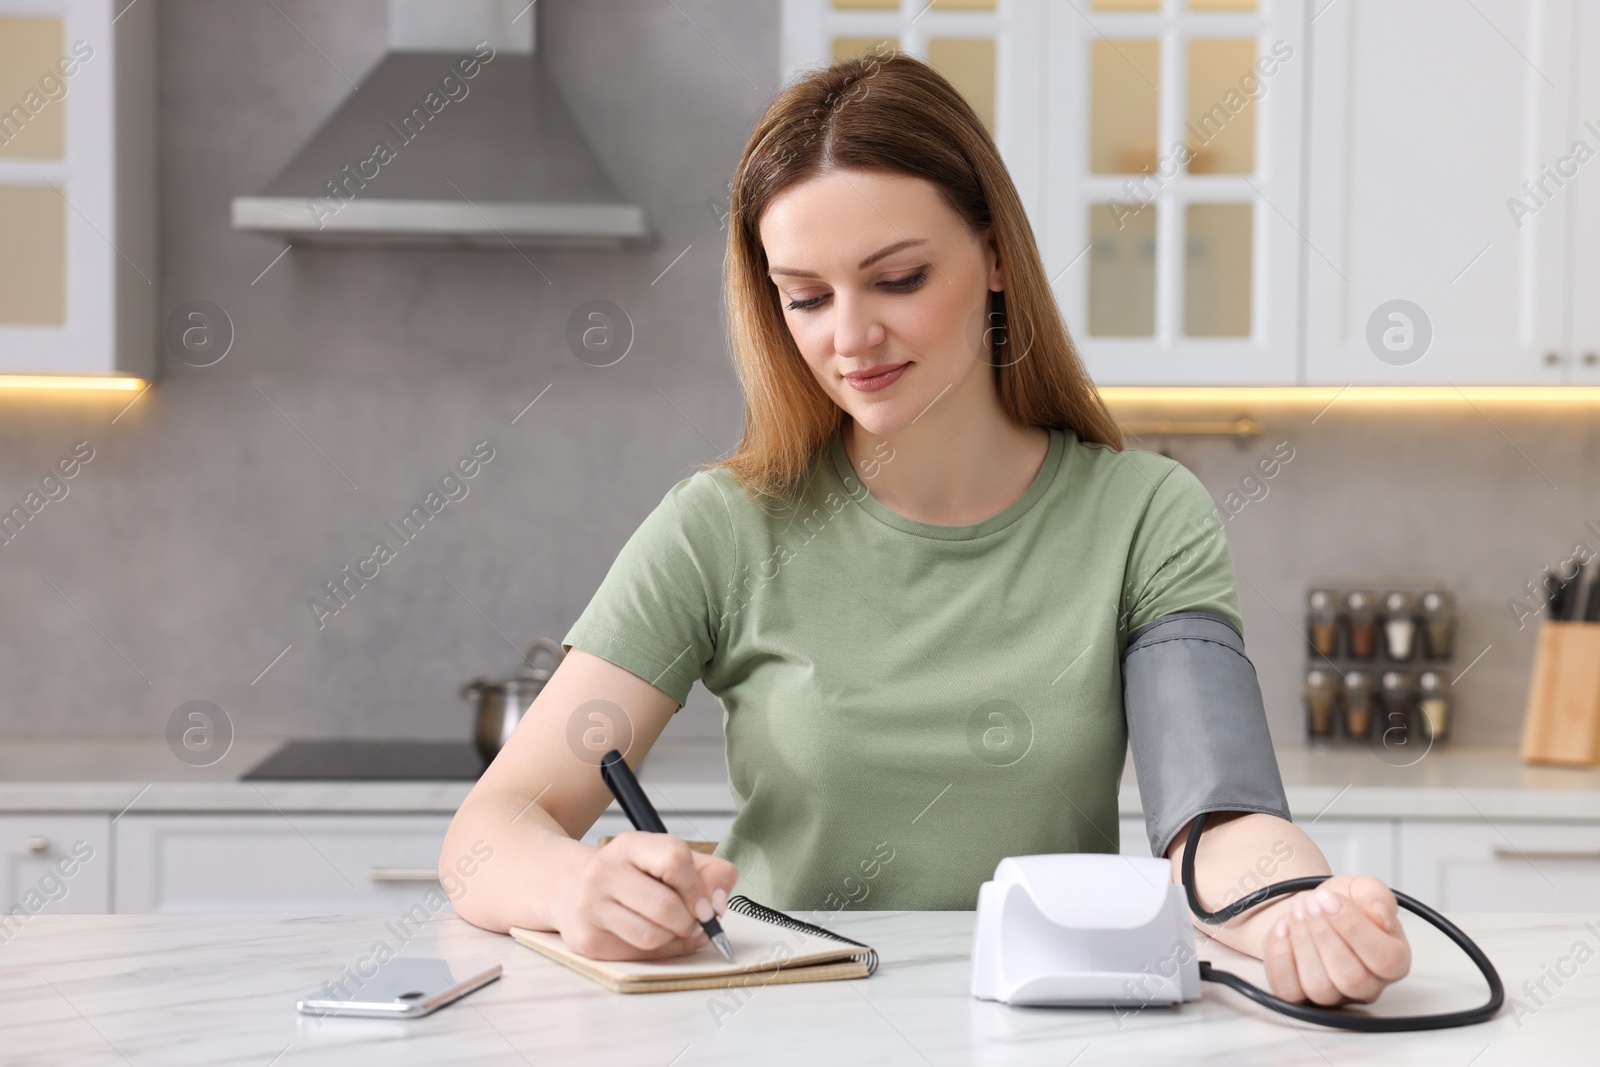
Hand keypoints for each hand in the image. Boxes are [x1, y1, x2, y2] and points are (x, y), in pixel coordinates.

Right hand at [555, 831, 739, 960]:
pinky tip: (656, 939)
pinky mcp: (587, 940)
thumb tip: (718, 903)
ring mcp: (592, 907)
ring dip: (674, 939)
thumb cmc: (629, 873)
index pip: (675, 860)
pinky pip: (637, 955)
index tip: (707, 904)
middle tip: (694, 922)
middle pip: (665, 906)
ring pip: (652, 936)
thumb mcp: (667, 858)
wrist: (569, 886)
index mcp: (631, 845)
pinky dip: (658, 952)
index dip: (699, 888)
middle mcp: (605, 872)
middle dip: (690, 922)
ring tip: (672, 928)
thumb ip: (708, 872)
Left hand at [1262, 874, 1410, 1005]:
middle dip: (1324, 935)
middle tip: (1311, 905)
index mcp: (1394, 961)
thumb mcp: (1364, 888)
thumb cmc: (1342, 903)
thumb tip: (1381, 915)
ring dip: (1303, 943)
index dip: (1354, 929)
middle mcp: (1367, 986)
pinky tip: (1282, 929)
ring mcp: (1334, 995)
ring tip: (1297, 912)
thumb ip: (1378, 897)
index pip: (1385, 960)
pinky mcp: (1301, 994)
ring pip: (1319, 987)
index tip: (1329, 899)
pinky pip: (1289, 990)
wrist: (1309, 908)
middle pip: (1351, 978)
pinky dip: (1280, 956)